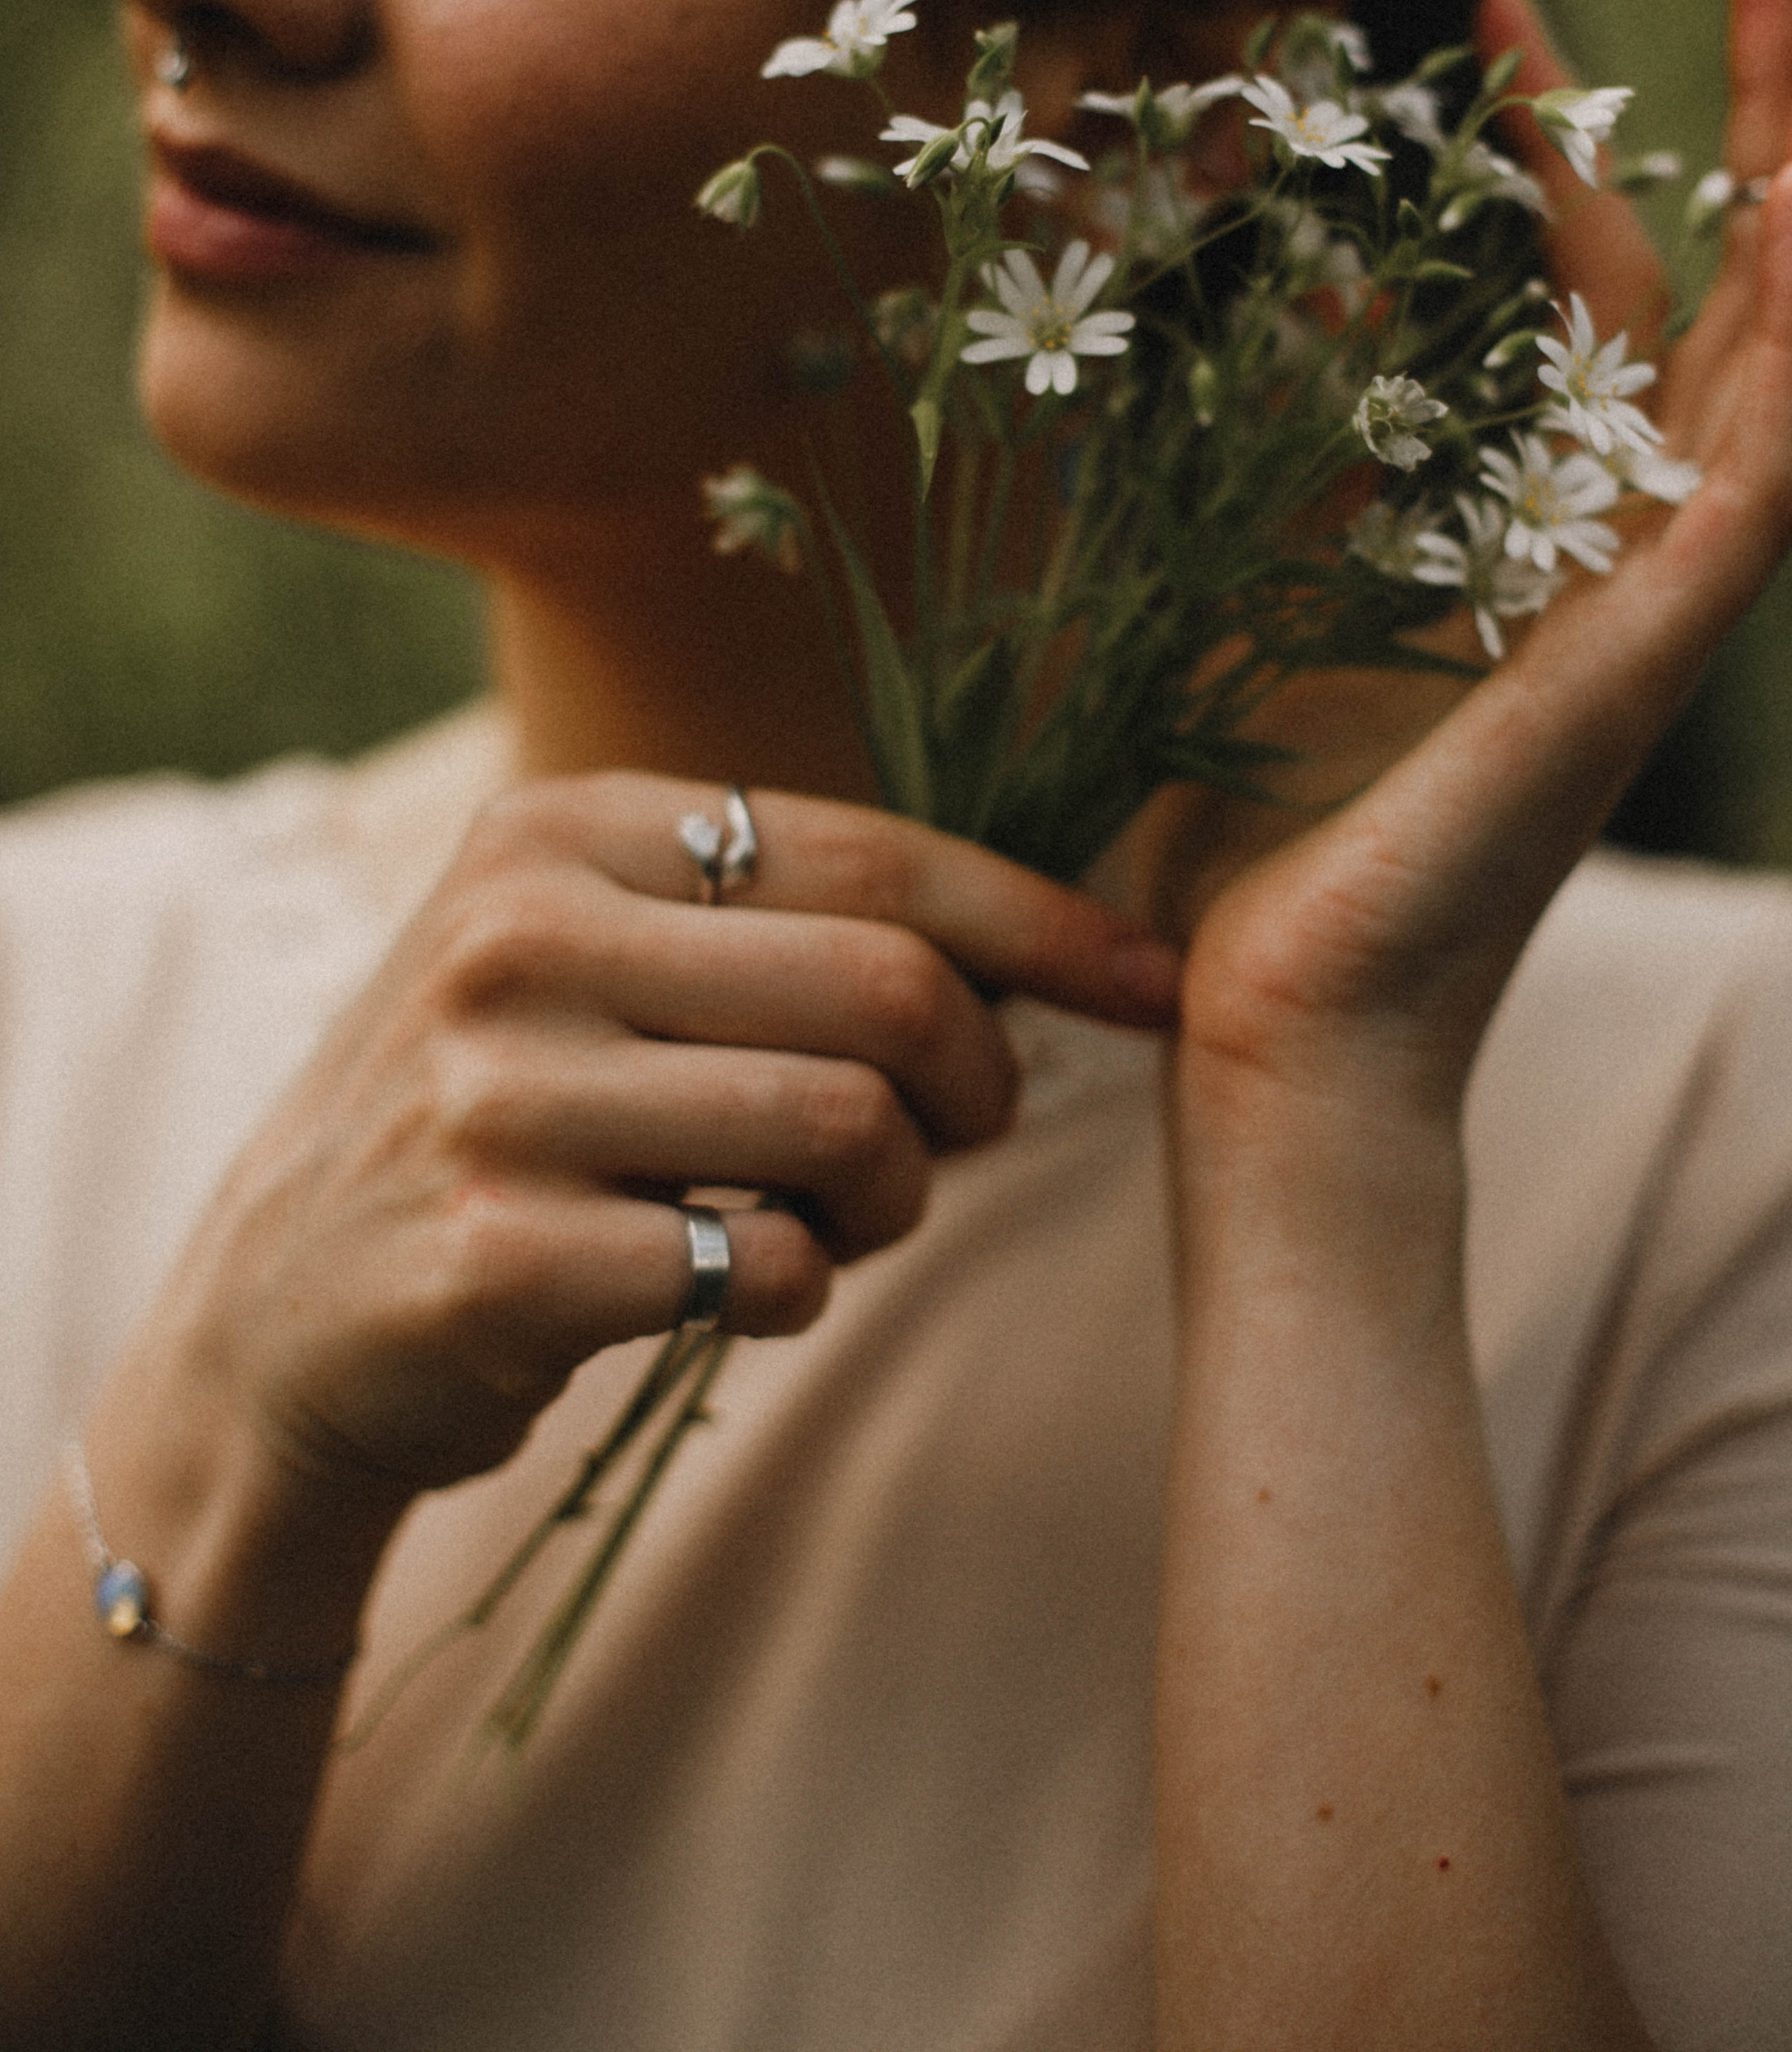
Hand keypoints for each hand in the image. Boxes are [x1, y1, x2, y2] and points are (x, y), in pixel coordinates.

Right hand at [130, 780, 1177, 1507]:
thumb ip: (777, 924)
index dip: (1042, 922)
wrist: (277, 1317)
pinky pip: (769, 1271)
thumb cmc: (500, 1116)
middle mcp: (517, 938)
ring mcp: (496, 1098)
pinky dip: (796, 1293)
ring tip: (830, 1219)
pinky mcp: (498, 1258)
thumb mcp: (590, 958)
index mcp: (562, 832)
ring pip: (850, 1131)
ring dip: (891, 1201)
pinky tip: (726, 1286)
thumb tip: (1048, 954)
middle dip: (975, 1086)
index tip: (1155, 982)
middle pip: (891, 990)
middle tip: (954, 1140)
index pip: (872, 853)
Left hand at [1181, 0, 1791, 1136]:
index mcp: (1545, 539)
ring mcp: (1655, 614)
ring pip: (1790, 361)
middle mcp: (1627, 562)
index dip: (1567, 150)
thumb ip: (1298, 468)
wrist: (1276, 1036)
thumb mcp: (1262, 601)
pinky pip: (1760, 478)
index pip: (1597, 306)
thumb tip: (1283, 313)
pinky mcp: (1649, 667)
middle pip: (1734, 297)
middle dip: (1769, 117)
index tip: (1496, 14)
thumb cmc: (1254, 857)